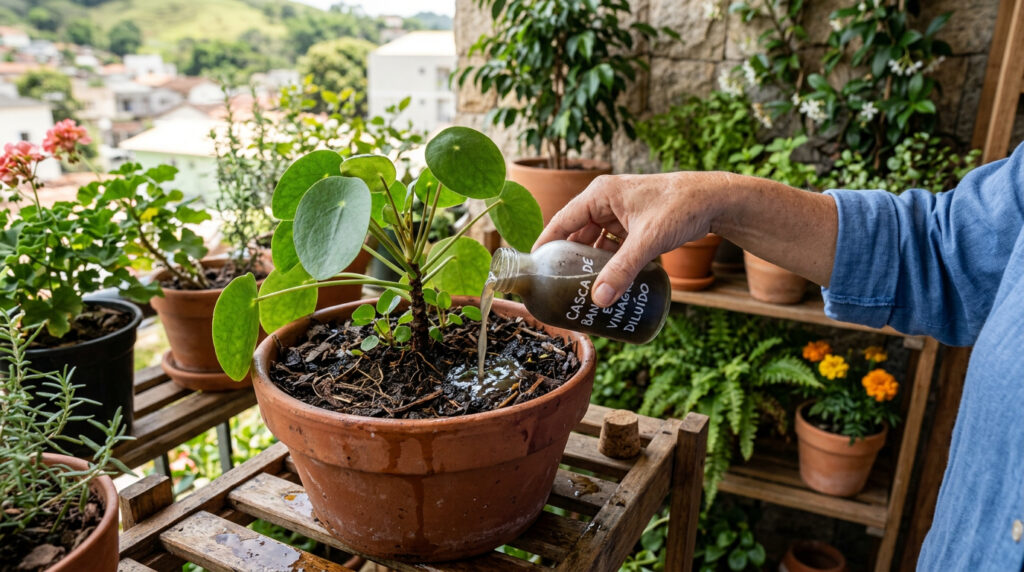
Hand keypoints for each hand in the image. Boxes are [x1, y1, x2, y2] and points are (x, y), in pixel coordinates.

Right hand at [534, 171, 731, 306]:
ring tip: (578, 290)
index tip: (533, 269)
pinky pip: (611, 246)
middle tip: (556, 287)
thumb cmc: (681, 207)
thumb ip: (623, 270)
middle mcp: (605, 201)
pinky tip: (605, 282)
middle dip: (568, 261)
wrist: (715, 201)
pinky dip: (607, 263)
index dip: (545, 245)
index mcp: (600, 195)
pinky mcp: (633, 225)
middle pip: (576, 235)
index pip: (561, 221)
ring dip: (589, 264)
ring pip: (594, 243)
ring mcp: (619, 213)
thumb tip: (599, 300)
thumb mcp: (648, 240)